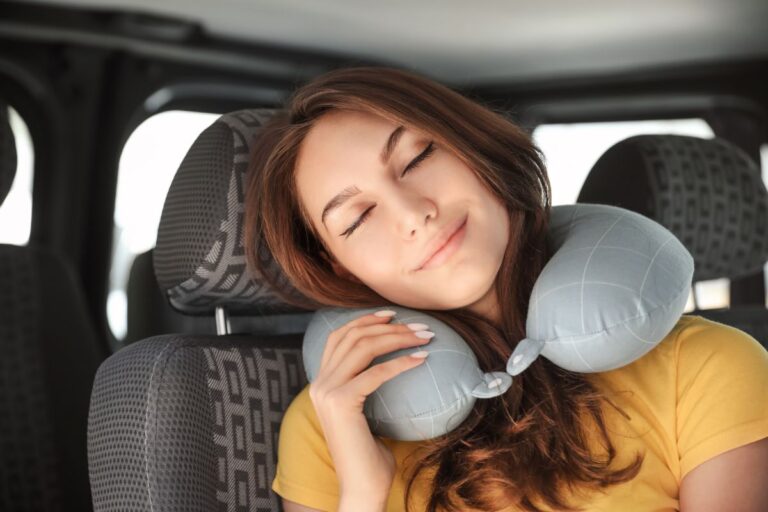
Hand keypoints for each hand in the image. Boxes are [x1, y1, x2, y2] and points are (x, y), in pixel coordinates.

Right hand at [308, 310, 433, 498]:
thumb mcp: (363, 411)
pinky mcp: (340, 402)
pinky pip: (376, 372)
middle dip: (389, 326)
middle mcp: (319, 383)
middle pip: (353, 336)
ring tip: (425, 338)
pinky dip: (401, 362)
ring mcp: (326, 391)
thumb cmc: (369, 454)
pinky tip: (421, 360)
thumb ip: (365, 385)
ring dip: (398, 338)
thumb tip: (393, 359)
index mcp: (320, 382)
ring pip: (363, 347)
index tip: (393, 314)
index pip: (339, 336)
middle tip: (420, 327)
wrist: (361, 487)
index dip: (365, 320)